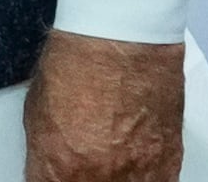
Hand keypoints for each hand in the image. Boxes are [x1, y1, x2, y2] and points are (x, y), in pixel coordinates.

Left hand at [23, 29, 181, 180]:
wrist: (121, 40)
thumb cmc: (77, 64)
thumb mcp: (37, 113)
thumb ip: (45, 155)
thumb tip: (50, 170)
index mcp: (60, 168)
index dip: (52, 179)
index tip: (56, 174)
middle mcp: (100, 178)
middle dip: (82, 177)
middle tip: (82, 164)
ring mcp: (138, 175)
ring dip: (114, 178)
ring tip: (109, 159)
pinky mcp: (169, 164)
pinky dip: (144, 178)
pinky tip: (133, 164)